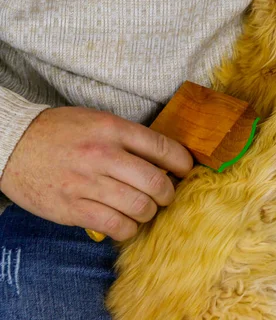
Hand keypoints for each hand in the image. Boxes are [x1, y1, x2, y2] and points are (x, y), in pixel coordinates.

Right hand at [0, 107, 193, 240]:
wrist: (11, 144)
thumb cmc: (59, 132)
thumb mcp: (98, 121)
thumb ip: (129, 138)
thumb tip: (164, 158)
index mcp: (112, 130)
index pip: (162, 148)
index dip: (182, 163)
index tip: (185, 170)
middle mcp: (102, 155)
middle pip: (156, 183)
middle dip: (168, 193)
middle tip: (164, 194)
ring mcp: (87, 184)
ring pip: (140, 208)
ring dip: (149, 212)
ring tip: (144, 209)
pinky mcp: (73, 208)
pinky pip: (116, 226)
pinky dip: (129, 228)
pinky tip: (126, 222)